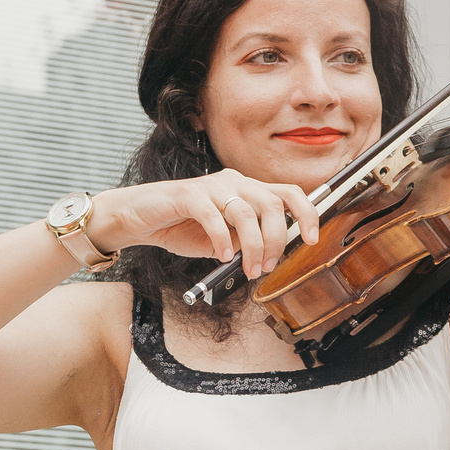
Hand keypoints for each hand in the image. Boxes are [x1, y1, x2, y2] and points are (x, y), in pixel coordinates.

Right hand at [88, 170, 320, 278]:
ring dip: (252, 246)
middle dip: (275, 240)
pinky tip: (220, 256)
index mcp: (246, 190)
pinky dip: (221, 239)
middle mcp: (233, 182)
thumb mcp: (223, 240)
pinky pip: (213, 215)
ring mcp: (210, 186)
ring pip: (246, 212)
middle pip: (271, 203)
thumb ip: (245, 242)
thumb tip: (269, 255)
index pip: (288, 192)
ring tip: (247, 268)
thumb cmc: (181, 228)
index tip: (311, 239)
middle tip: (267, 266)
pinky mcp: (187, 194)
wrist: (139, 219)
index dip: (306, 213)